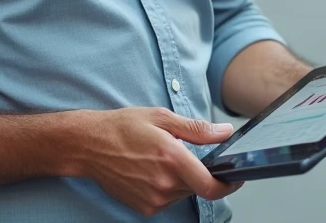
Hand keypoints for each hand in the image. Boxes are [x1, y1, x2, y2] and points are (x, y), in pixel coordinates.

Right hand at [75, 108, 242, 216]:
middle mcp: (164, 183)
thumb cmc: (123, 128)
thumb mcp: (161, 118)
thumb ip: (197, 129)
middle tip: (181, 154)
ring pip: (183, 193)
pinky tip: (150, 171)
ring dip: (181, 179)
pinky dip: (167, 187)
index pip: (211, 185)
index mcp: (172, 158)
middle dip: (198, 172)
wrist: (90, 146)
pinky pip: (168, 200)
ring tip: (160, 159)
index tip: (236, 177)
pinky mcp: (145, 208)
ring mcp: (154, 199)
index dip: (229, 184)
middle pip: (198, 187)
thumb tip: (224, 133)